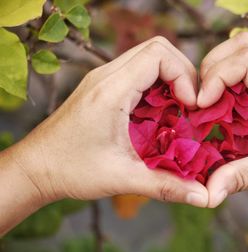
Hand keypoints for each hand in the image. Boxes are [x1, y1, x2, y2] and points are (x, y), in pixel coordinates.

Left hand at [9, 37, 208, 207]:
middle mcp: (106, 76)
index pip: (158, 55)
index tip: (191, 105)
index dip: (184, 75)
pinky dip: (157, 86)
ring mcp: (103, 79)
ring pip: (148, 58)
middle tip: (191, 105)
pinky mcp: (103, 87)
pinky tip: (161, 113)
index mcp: (111, 91)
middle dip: (183, 74)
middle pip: (158, 49)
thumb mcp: (122, 179)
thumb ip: (165, 186)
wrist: (35, 168)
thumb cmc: (71, 170)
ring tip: (180, 109)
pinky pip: (138, 72)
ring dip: (170, 79)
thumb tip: (203, 197)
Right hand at [199, 32, 247, 207]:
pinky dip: (229, 79)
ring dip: (221, 69)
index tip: (201, 104)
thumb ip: (239, 177)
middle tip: (202, 98)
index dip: (216, 77)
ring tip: (210, 100)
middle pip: (243, 45)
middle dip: (214, 66)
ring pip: (246, 51)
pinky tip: (224, 105)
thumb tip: (206, 193)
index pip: (246, 61)